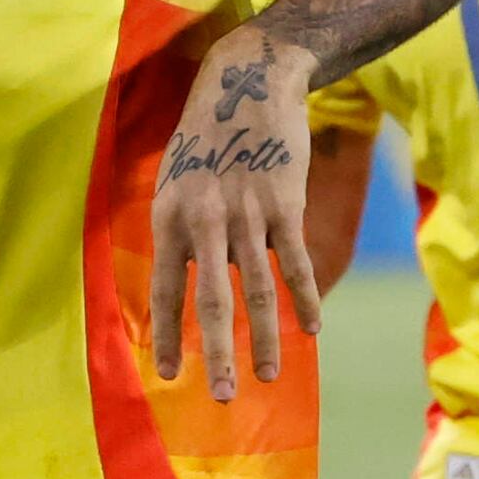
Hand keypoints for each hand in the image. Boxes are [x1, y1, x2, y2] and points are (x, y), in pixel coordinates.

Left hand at [147, 29, 319, 400]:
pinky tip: (313, 329)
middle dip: (216, 354)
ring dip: (265, 338)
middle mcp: (205, 219)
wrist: (249, 80)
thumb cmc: (208, 137)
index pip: (165, 288)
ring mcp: (247, 212)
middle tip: (219, 397)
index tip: (168, 376)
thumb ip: (182, 231)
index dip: (168, 334)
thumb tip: (191, 280)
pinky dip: (305, 298)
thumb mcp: (176, 179)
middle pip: (213, 301)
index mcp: (170, 216)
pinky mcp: (285, 203)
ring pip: (258, 289)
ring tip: (270, 377)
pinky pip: (296, 262)